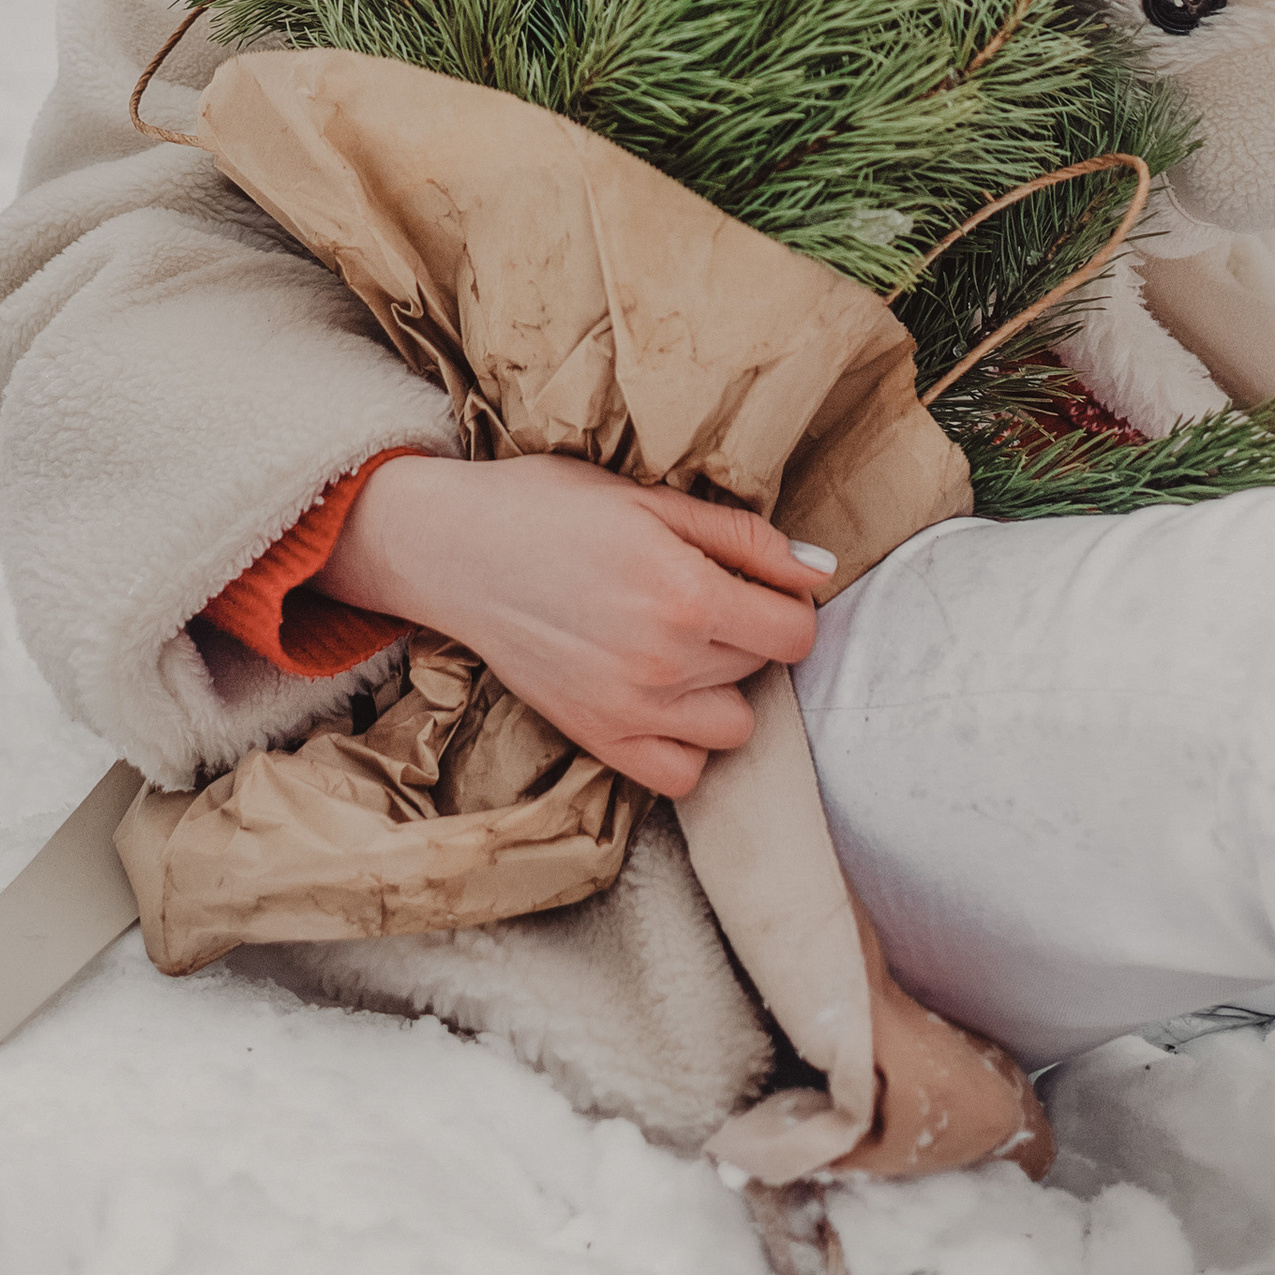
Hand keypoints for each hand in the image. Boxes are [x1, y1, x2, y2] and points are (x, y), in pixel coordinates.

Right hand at [319, 453, 826, 799]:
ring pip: (735, 726)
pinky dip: (686, 744)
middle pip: (763, 668)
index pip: (795, 631)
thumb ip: (742, 537)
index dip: (789, 603)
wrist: (457, 548)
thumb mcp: (652, 499)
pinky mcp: (598, 740)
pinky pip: (682, 775)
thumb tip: (818, 571)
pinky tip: (666, 697)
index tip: (761, 584)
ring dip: (723, 688)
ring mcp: (630, 709)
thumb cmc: (552, 506)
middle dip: (748, 631)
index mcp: (685, 592)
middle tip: (701, 594)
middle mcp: (665, 661)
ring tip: (683, 646)